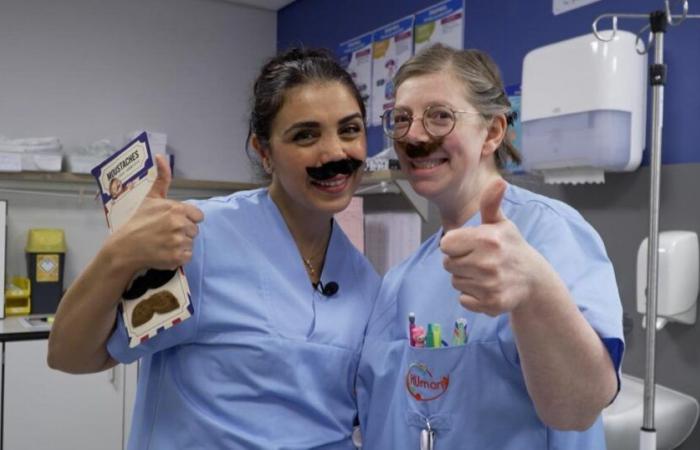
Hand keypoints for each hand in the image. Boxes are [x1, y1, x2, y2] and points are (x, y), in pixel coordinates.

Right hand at [109, 155, 203, 271]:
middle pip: (195, 230)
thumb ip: (161, 178)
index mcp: (176, 209)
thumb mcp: (150, 197)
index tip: (173, 222)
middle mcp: (180, 224)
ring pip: (191, 243)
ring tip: (164, 243)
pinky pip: (187, 256)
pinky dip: (178, 257)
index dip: (187, 219)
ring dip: (180, 244)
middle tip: (165, 233)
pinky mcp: (177, 257)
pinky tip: (165, 252)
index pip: (198, 216)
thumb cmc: (137, 221)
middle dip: (183, 232)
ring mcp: (179, 241)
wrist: (124, 248)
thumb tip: (160, 155)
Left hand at [440, 179, 537, 315]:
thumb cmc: (511, 247)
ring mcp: (489, 285)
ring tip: (485, 274)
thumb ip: (491, 203)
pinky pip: (463, 300)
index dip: (456, 244)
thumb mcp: (501, 224)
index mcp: (487, 239)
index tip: (471, 245)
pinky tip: (488, 288)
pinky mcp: (491, 304)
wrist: (533, 280)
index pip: (445, 244)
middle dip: (460, 261)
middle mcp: (487, 262)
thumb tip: (499, 181)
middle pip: (448, 264)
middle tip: (480, 260)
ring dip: (466, 279)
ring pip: (455, 282)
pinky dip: (472, 297)